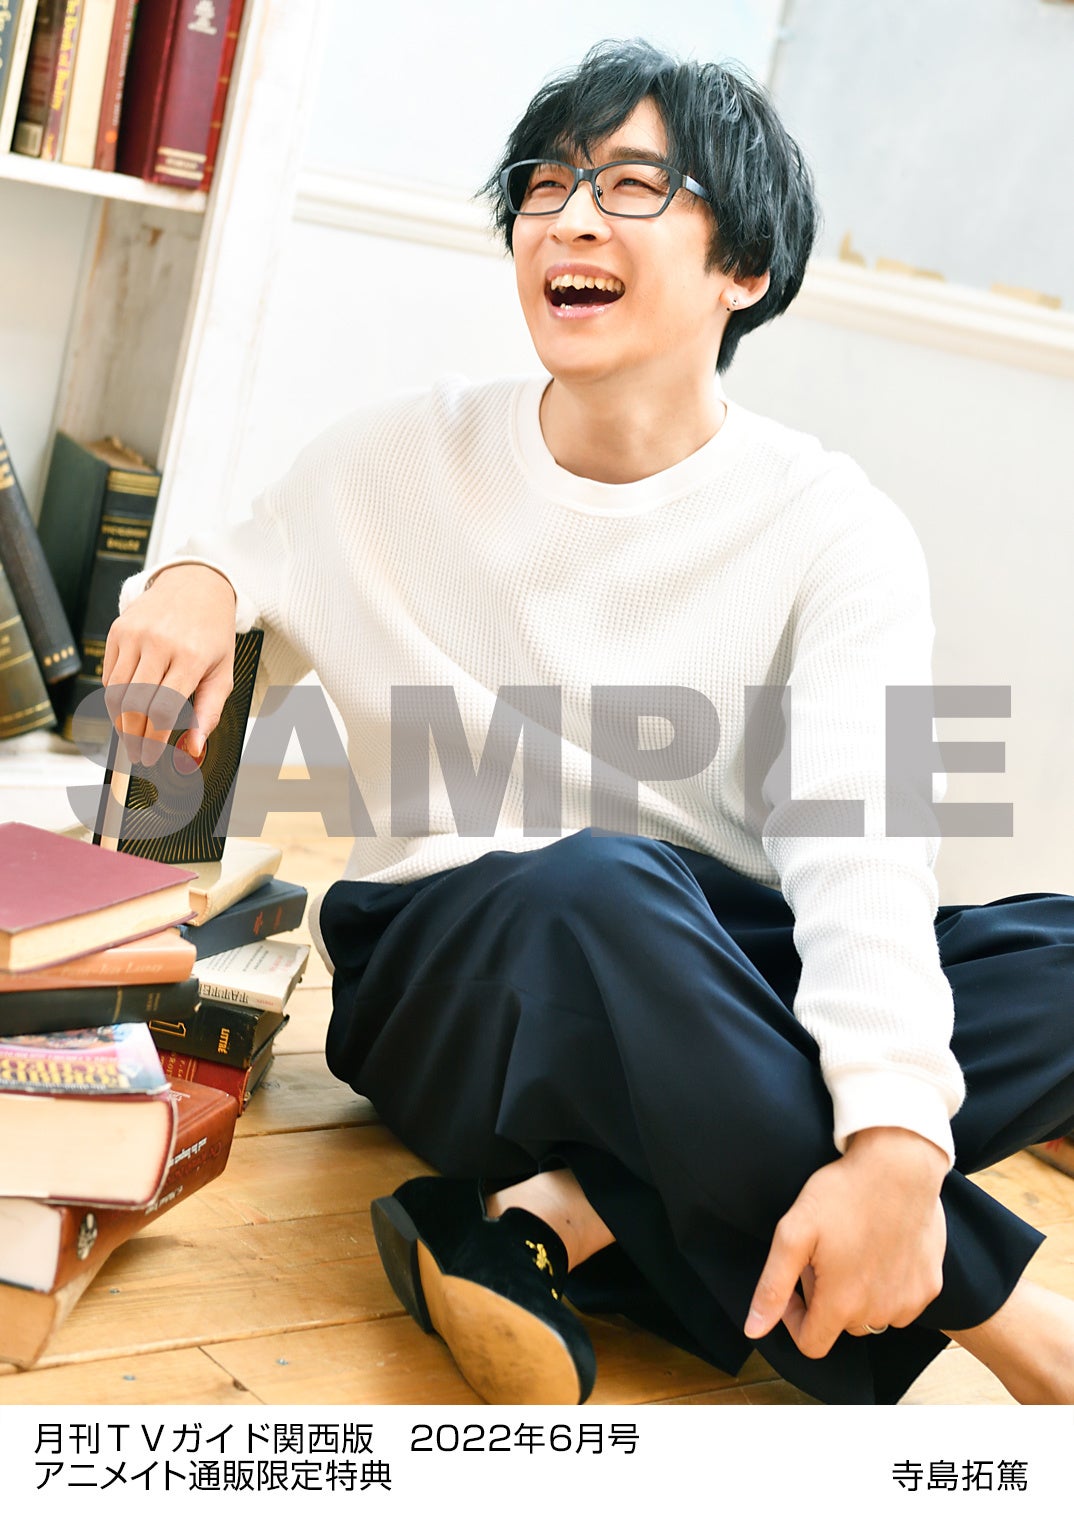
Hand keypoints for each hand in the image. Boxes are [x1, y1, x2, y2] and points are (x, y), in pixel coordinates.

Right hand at [101, 564, 237, 765]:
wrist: (196, 585)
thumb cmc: (212, 634)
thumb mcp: (222, 672)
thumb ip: (208, 712)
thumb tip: (194, 748)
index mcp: (190, 657)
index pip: (162, 710)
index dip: (151, 740)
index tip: (148, 758)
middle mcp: (160, 644)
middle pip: (134, 705)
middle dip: (132, 736)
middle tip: (136, 753)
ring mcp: (135, 634)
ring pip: (116, 692)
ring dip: (119, 720)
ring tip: (129, 734)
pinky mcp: (118, 629)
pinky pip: (110, 674)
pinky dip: (115, 696)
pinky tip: (127, 705)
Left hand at [744, 1126, 947, 1357]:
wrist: (899, 1163)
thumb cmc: (842, 1193)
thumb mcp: (794, 1232)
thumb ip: (772, 1286)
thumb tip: (753, 1329)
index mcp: (842, 1303)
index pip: (811, 1344)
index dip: (795, 1318)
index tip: (796, 1282)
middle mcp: (879, 1312)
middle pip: (841, 1325)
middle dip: (827, 1297)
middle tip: (825, 1253)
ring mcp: (909, 1301)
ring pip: (872, 1315)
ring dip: (859, 1295)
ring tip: (853, 1249)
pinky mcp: (930, 1286)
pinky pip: (901, 1303)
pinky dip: (888, 1286)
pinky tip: (882, 1249)